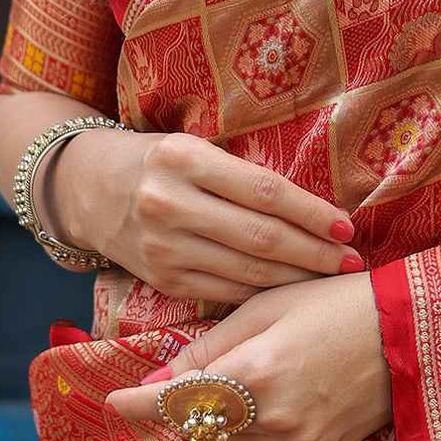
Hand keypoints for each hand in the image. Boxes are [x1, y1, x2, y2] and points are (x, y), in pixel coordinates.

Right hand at [51, 127, 361, 302]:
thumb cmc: (159, 161)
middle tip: (352, 260)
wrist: (88, 189)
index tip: (347, 226)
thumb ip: (242, 175)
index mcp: (184, 159)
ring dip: (297, 277)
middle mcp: (169, 204)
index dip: (311, 213)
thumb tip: (316, 207)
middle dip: (314, 253)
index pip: (263, 191)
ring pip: (246, 270)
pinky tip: (291, 289)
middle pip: (260, 237)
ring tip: (332, 276)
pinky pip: (226, 291)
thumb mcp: (194, 148)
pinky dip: (264, 292)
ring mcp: (163, 247)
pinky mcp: (161, 279)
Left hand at [105, 272, 392, 440]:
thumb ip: (211, 346)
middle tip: (152, 401)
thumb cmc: (335, 303)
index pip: (179, 401)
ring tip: (199, 406)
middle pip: (198, 431)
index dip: (140, 404)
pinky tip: (237, 424)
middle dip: (169, 417)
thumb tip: (161, 376)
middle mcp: (275, 419)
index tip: (112, 401)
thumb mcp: (267, 307)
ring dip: (203, 433)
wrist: (409, 331)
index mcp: (259, 373)